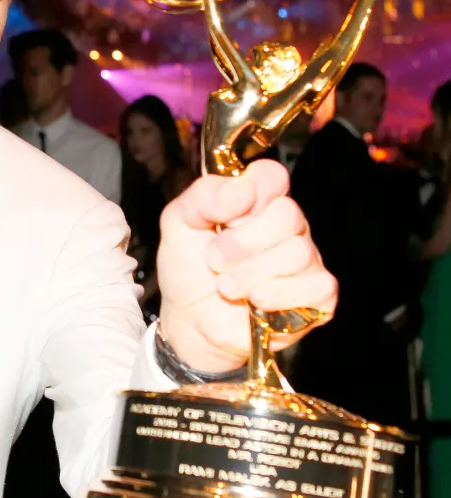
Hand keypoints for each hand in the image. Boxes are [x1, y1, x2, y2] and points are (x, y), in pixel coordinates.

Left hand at [156, 159, 336, 373]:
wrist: (190, 321)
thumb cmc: (188, 269)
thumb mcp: (178, 224)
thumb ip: (202, 197)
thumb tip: (242, 189)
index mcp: (257, 201)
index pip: (273, 176)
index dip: (251, 194)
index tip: (225, 217)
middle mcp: (287, 225)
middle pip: (288, 214)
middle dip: (241, 243)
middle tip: (213, 260)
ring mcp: (306, 259)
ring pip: (298, 252)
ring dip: (250, 274)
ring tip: (225, 286)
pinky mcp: (319, 295)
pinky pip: (318, 285)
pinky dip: (279, 295)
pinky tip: (255, 301)